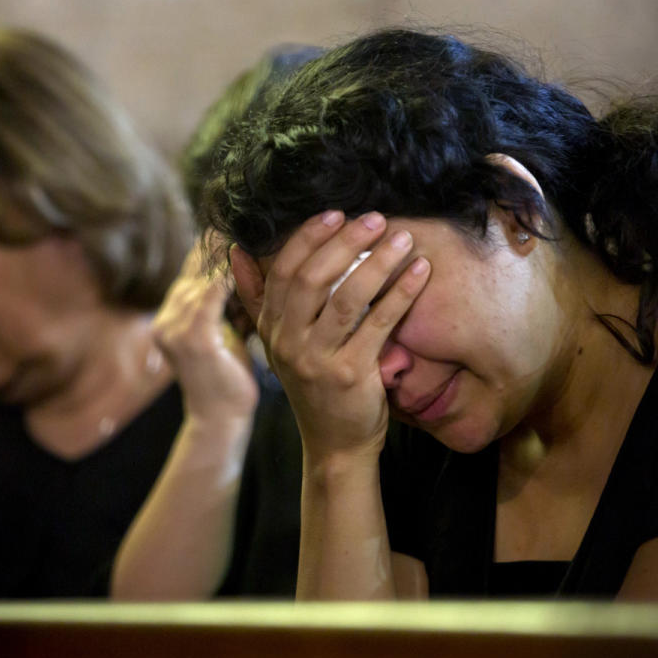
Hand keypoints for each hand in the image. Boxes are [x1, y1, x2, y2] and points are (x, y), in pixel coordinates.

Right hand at [152, 238, 258, 428]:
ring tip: (263, 230)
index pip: (198, 262)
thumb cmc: (231, 376)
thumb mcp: (231, 330)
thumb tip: (254, 262)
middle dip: (229, 239)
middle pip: (199, 261)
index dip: (223, 240)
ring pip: (205, 272)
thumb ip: (233, 298)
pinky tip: (253, 259)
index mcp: (176, 310)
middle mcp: (169, 313)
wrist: (220, 420)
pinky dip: (231, 274)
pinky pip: (212, 293)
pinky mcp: (191, 337)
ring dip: (234, 250)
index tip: (253, 220)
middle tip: (261, 215)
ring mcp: (175, 325)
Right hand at [231, 211, 429, 463]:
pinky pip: (378, 323)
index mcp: (271, 327)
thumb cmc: (314, 383)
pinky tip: (421, 273)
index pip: (283, 271)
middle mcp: (288, 342)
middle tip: (377, 220)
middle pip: (312, 278)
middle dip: (346, 242)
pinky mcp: (349, 374)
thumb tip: (237, 251)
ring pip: (346, 297)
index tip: (337, 214)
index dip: (309, 237)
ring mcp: (316, 360)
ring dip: (377, 262)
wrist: (335, 443)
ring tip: (403, 239)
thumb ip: (258, 297)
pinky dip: (401, 293)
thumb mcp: (280, 342)